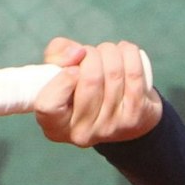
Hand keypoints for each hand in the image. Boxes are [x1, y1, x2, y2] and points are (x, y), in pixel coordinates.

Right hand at [34, 37, 160, 146]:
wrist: (119, 109)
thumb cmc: (80, 86)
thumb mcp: (58, 70)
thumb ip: (57, 55)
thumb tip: (78, 53)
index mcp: (54, 125)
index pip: (49, 105)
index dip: (62, 80)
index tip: (72, 68)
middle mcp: (81, 133)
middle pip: (90, 80)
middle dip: (91, 55)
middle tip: (89, 53)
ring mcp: (110, 128)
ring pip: (114, 73)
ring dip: (110, 51)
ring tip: (107, 53)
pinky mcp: (135, 118)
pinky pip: (134, 74)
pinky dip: (129, 54)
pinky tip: (124, 52)